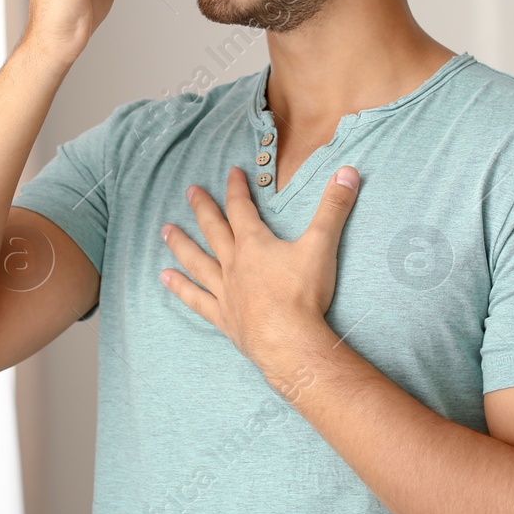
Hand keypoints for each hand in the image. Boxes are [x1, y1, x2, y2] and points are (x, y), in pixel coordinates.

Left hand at [159, 164, 359, 371]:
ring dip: (181, 244)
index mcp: (254, 244)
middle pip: (213, 230)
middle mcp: (233, 264)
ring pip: (197, 261)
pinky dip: (180, 288)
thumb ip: (334, 207)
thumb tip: (349, 172)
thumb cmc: (303, 294)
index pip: (241, 208)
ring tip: (165, 231)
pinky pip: (196, 299)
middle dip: (203, 208)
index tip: (232, 172)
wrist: (289, 341)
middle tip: (190, 191)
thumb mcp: (322, 244)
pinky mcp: (224, 317)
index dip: (236, 188)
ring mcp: (225, 291)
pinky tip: (165, 280)